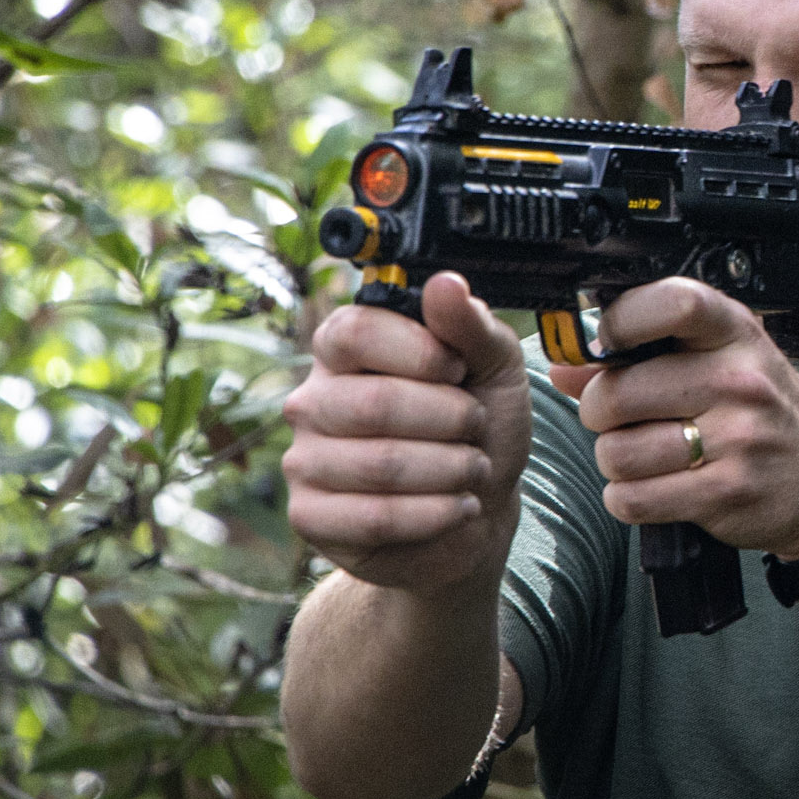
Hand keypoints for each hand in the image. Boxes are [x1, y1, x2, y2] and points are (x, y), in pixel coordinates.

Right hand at [282, 273, 529, 597]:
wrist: (482, 507)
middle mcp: (313, 399)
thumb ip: (470, 324)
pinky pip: (374, 516)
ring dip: (451, 468)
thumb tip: (445, 283)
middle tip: (476, 425)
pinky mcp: (311, 516)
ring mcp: (304, 459)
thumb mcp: (494, 366)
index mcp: (345, 349)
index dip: (420, 351)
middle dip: (451, 419)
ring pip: (381, 465)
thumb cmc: (479, 426)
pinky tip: (458, 506)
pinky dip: (435, 513)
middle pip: (375, 404)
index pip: (357, 331)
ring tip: (473, 467)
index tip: (459, 368)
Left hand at [547, 277, 798, 560]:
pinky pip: (634, 498)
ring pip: (617, 452)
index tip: (605, 344)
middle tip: (623, 419)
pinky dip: (630, 498)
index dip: (620, 322)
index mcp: (736, 334)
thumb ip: (645, 357)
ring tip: (647, 456)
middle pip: (617, 393)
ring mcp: (736, 439)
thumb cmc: (769, 418)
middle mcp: (739, 381)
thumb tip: (565, 364)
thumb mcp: (722, 366)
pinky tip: (657, 487)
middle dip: (601, 413)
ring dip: (617, 461)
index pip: (672, 304)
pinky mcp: (726, 493)